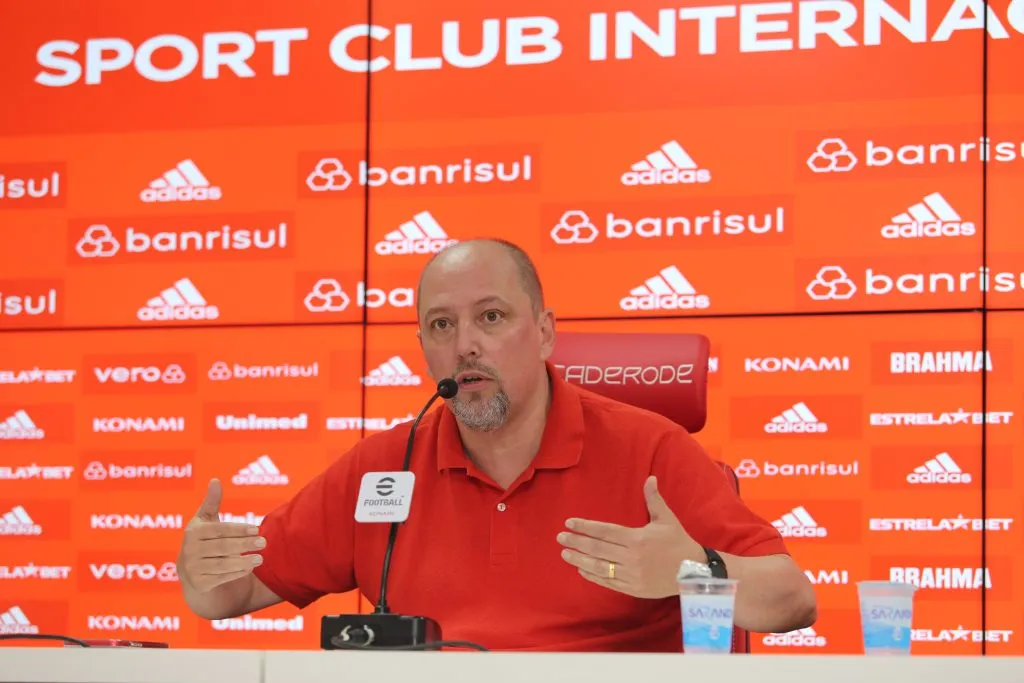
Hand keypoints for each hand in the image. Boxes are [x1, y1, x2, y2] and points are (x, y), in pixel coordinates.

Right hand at [176, 478, 265, 592]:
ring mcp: (193, 569)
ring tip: (260, 558)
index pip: (220, 530)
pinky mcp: (199, 584)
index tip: (257, 529)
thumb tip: (215, 480)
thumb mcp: (205, 520)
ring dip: (243, 561)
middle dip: (245, 545)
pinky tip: (248, 568)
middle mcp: (190, 551)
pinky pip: (221, 578)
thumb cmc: (203, 540)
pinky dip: (236, 573)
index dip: (239, 529)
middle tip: (264, 542)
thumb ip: (212, 502)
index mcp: (193, 532)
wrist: (192, 573)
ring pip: (223, 564)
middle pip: (223, 547)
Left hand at [557, 475, 703, 598]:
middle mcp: (632, 557)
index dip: (585, 527)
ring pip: (599, 567)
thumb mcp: (667, 519)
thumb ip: (654, 499)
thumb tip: (650, 477)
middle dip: (576, 542)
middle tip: (560, 537)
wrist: (694, 572)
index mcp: (637, 538)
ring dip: (579, 560)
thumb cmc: (678, 542)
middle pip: (597, 549)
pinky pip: (608, 582)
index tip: (569, 523)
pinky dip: (593, 576)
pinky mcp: (633, 588)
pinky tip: (581, 570)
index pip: (605, 531)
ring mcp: (632, 575)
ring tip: (564, 553)